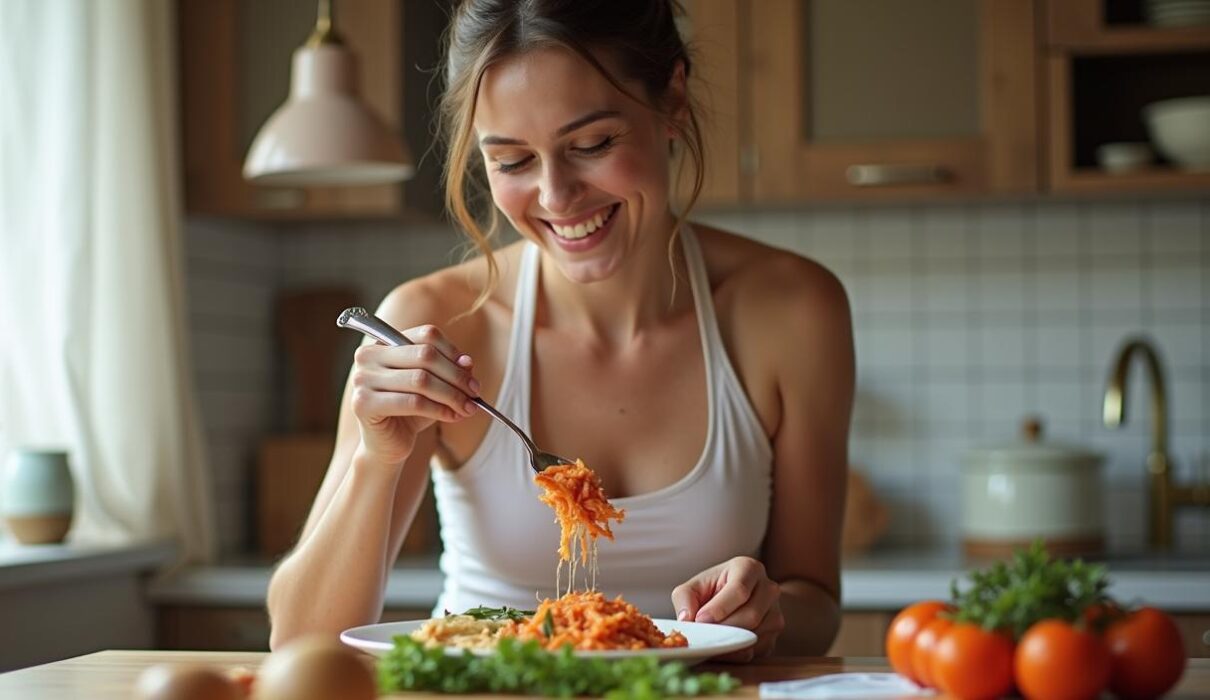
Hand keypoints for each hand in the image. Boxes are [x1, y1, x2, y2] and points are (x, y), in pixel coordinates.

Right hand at [349, 324, 479, 464]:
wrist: (387, 445)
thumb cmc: (411, 411)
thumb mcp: (435, 387)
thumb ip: (450, 370)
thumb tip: (467, 362)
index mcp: (384, 343)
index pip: (426, 335)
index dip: (453, 352)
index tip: (470, 373)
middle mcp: (368, 356)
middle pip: (425, 355)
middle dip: (456, 376)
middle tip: (475, 392)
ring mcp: (362, 379)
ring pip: (421, 380)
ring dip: (451, 395)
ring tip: (468, 408)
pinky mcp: (363, 404)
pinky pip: (412, 402)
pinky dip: (438, 409)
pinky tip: (451, 416)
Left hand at [671, 556, 784, 660]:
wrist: (738, 598)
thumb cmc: (713, 589)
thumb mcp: (694, 586)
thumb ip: (684, 598)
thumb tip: (687, 619)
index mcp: (749, 568)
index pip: (740, 590)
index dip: (719, 608)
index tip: (701, 619)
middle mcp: (768, 588)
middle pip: (751, 615)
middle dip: (724, 628)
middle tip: (705, 633)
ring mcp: (776, 612)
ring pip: (756, 635)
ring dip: (730, 642)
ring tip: (712, 639)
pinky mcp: (776, 634)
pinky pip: (758, 649)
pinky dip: (738, 652)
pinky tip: (724, 646)